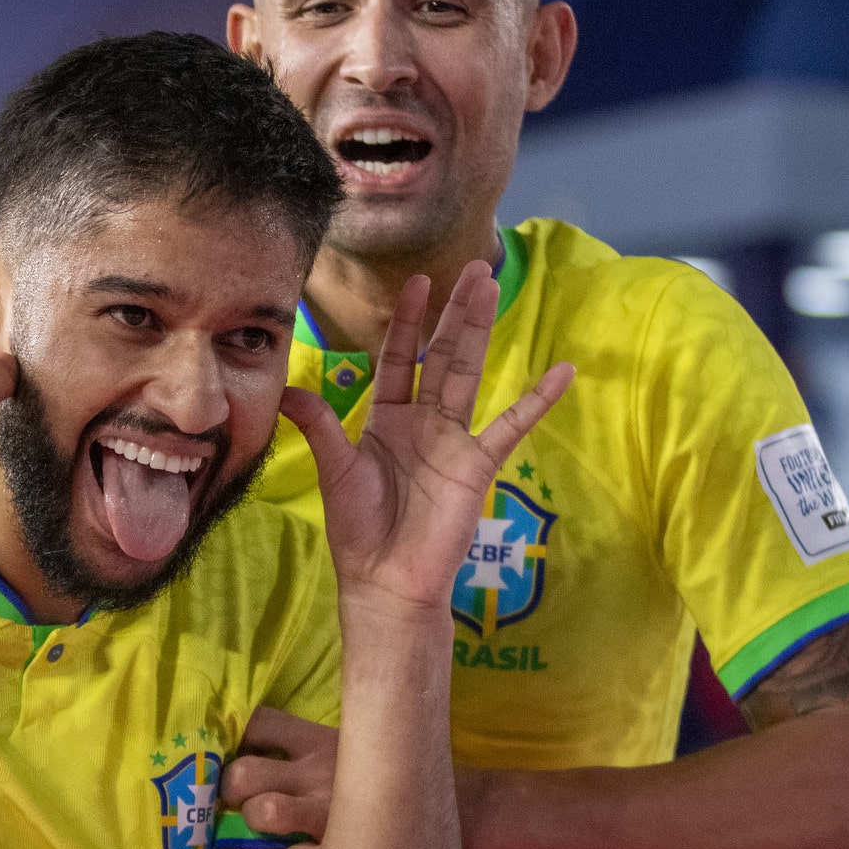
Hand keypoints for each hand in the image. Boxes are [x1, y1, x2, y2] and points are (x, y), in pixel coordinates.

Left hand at [226, 706, 499, 848]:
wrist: (470, 814)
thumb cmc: (403, 780)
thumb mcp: (362, 744)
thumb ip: (314, 747)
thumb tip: (263, 750)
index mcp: (320, 741)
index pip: (258, 723)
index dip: (237, 742)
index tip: (238, 760)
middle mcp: (318, 772)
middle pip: (242, 772)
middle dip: (233, 790)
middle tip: (243, 805)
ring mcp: (330, 812)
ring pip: (263, 814)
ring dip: (259, 826)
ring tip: (273, 835)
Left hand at [280, 260, 572, 614]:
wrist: (387, 581)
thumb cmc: (359, 531)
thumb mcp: (336, 470)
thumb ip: (319, 425)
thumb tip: (286, 388)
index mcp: (387, 420)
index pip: (398, 358)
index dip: (406, 321)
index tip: (417, 282)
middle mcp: (423, 422)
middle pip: (441, 355)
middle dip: (454, 312)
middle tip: (472, 267)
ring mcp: (453, 440)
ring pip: (469, 374)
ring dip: (480, 332)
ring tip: (494, 288)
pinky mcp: (477, 464)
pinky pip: (511, 425)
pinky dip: (537, 400)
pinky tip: (562, 372)